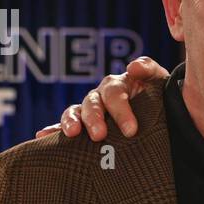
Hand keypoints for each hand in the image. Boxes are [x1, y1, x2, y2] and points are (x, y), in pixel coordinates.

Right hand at [35, 56, 169, 140]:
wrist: (160, 114)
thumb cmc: (159, 97)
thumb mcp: (159, 81)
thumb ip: (148, 69)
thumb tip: (132, 67)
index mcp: (118, 85)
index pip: (114, 94)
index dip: (120, 110)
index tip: (131, 131)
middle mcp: (100, 96)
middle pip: (92, 103)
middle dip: (94, 119)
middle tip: (99, 135)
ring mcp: (89, 110)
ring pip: (75, 112)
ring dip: (71, 122)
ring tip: (72, 134)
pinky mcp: (82, 125)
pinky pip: (64, 125)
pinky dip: (53, 130)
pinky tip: (42, 136)